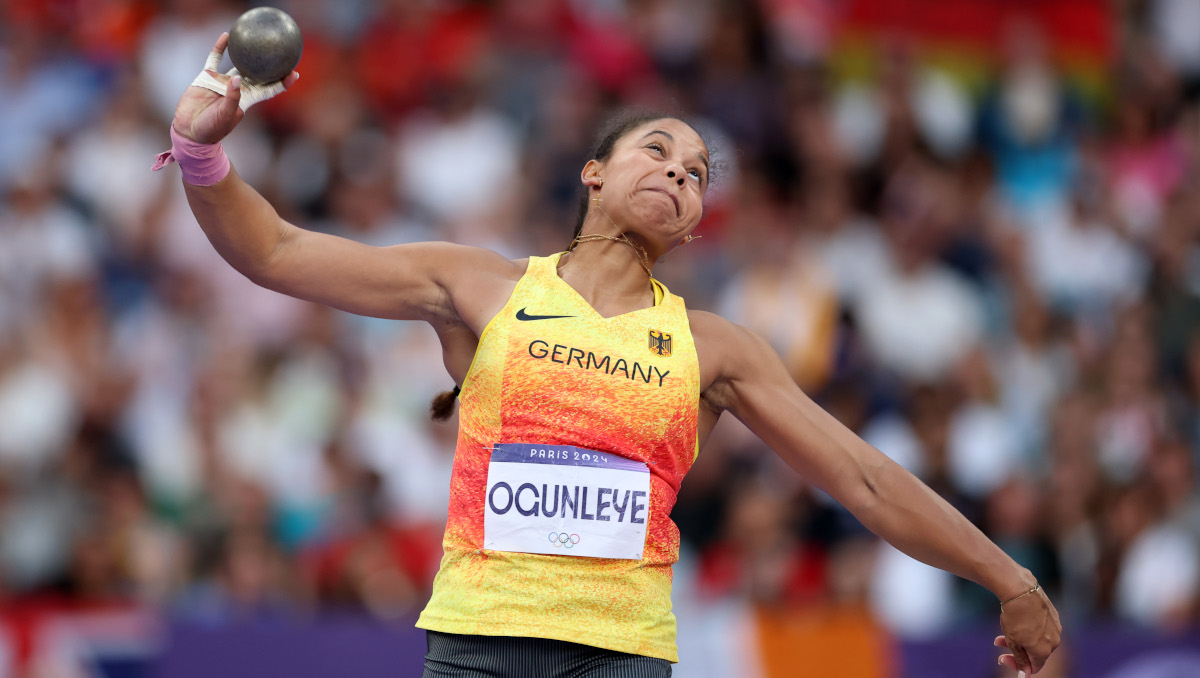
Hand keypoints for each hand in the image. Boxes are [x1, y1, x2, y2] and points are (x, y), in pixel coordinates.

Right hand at [171, 33, 299, 143]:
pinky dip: (220, 47)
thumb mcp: (224, 116)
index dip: (282, 83)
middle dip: (270, 64)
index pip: (269, 90)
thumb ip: (232, 98)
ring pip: (238, 63)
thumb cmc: (211, 129)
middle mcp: (238, 89)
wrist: (189, 129)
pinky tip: (226, 36)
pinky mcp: (208, 76)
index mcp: (246, 100)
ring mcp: (223, 81)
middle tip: (280, 49)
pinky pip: (215, 58)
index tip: (295, 73)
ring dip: (247, 52)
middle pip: (258, 74)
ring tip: (256, 37)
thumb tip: (236, 78)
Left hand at [994, 587, 1061, 674]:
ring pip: (1037, 638)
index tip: (1004, 658)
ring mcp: (1056, 628)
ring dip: (1020, 638)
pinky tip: (1018, 619)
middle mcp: (1054, 641)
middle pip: (1035, 652)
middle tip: (999, 643)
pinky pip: (1042, 627)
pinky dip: (1029, 627)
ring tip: (1002, 630)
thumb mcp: (1013, 641)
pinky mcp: (1054, 615)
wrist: (1021, 590)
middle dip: (1016, 649)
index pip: (1033, 667)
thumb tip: (1025, 673)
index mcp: (1044, 651)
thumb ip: (1020, 658)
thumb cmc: (1015, 616)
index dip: (1018, 665)